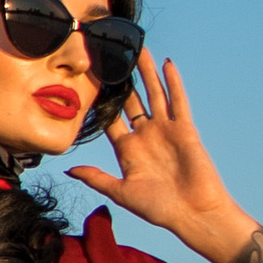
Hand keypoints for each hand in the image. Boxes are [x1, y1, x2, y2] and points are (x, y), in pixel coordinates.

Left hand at [65, 56, 250, 259]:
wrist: (193, 214)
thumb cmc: (158, 209)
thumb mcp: (121, 193)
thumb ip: (96, 178)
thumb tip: (68, 169)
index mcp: (128, 150)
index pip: (110, 119)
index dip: (100, 101)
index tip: (88, 80)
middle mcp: (145, 136)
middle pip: (131, 101)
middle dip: (122, 79)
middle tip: (111, 55)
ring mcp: (165, 130)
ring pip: (154, 94)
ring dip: (146, 72)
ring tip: (138, 49)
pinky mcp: (184, 130)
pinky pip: (178, 101)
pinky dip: (173, 82)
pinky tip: (166, 63)